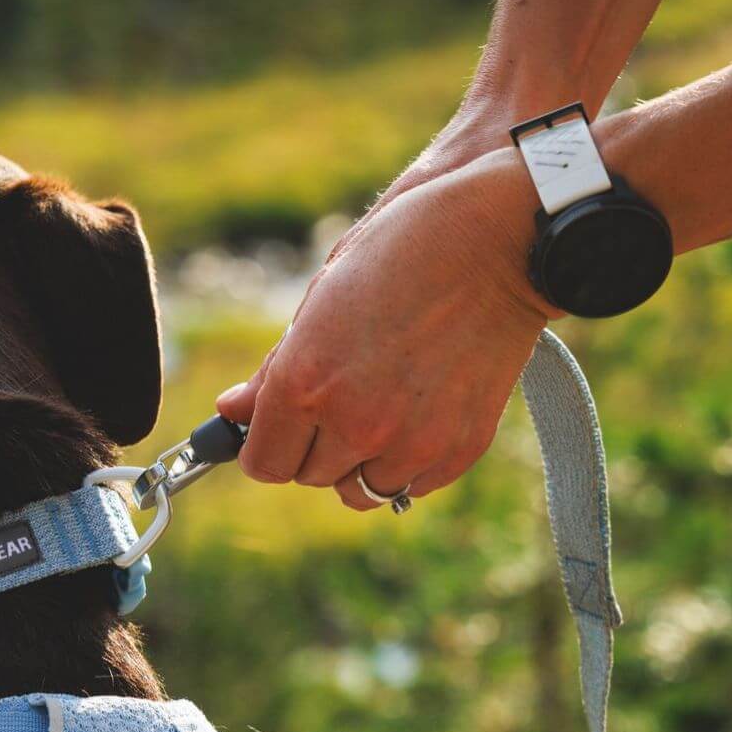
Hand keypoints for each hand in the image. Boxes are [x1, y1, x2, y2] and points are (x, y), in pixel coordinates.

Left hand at [216, 146, 552, 507]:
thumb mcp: (319, 301)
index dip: (266, 445)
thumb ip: (272, 371)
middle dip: (312, 447)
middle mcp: (353, 422)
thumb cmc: (400, 254)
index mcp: (304, 383)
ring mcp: (410, 442)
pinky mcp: (457, 450)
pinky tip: (418, 413)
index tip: (279, 428)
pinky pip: (411, 486)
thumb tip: (231, 412)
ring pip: (360, 491)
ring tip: (380, 410)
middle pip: (307, 476)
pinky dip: (407, 463)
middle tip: (339, 400)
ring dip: (359, 462)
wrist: (500, 240)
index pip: (262, 464)